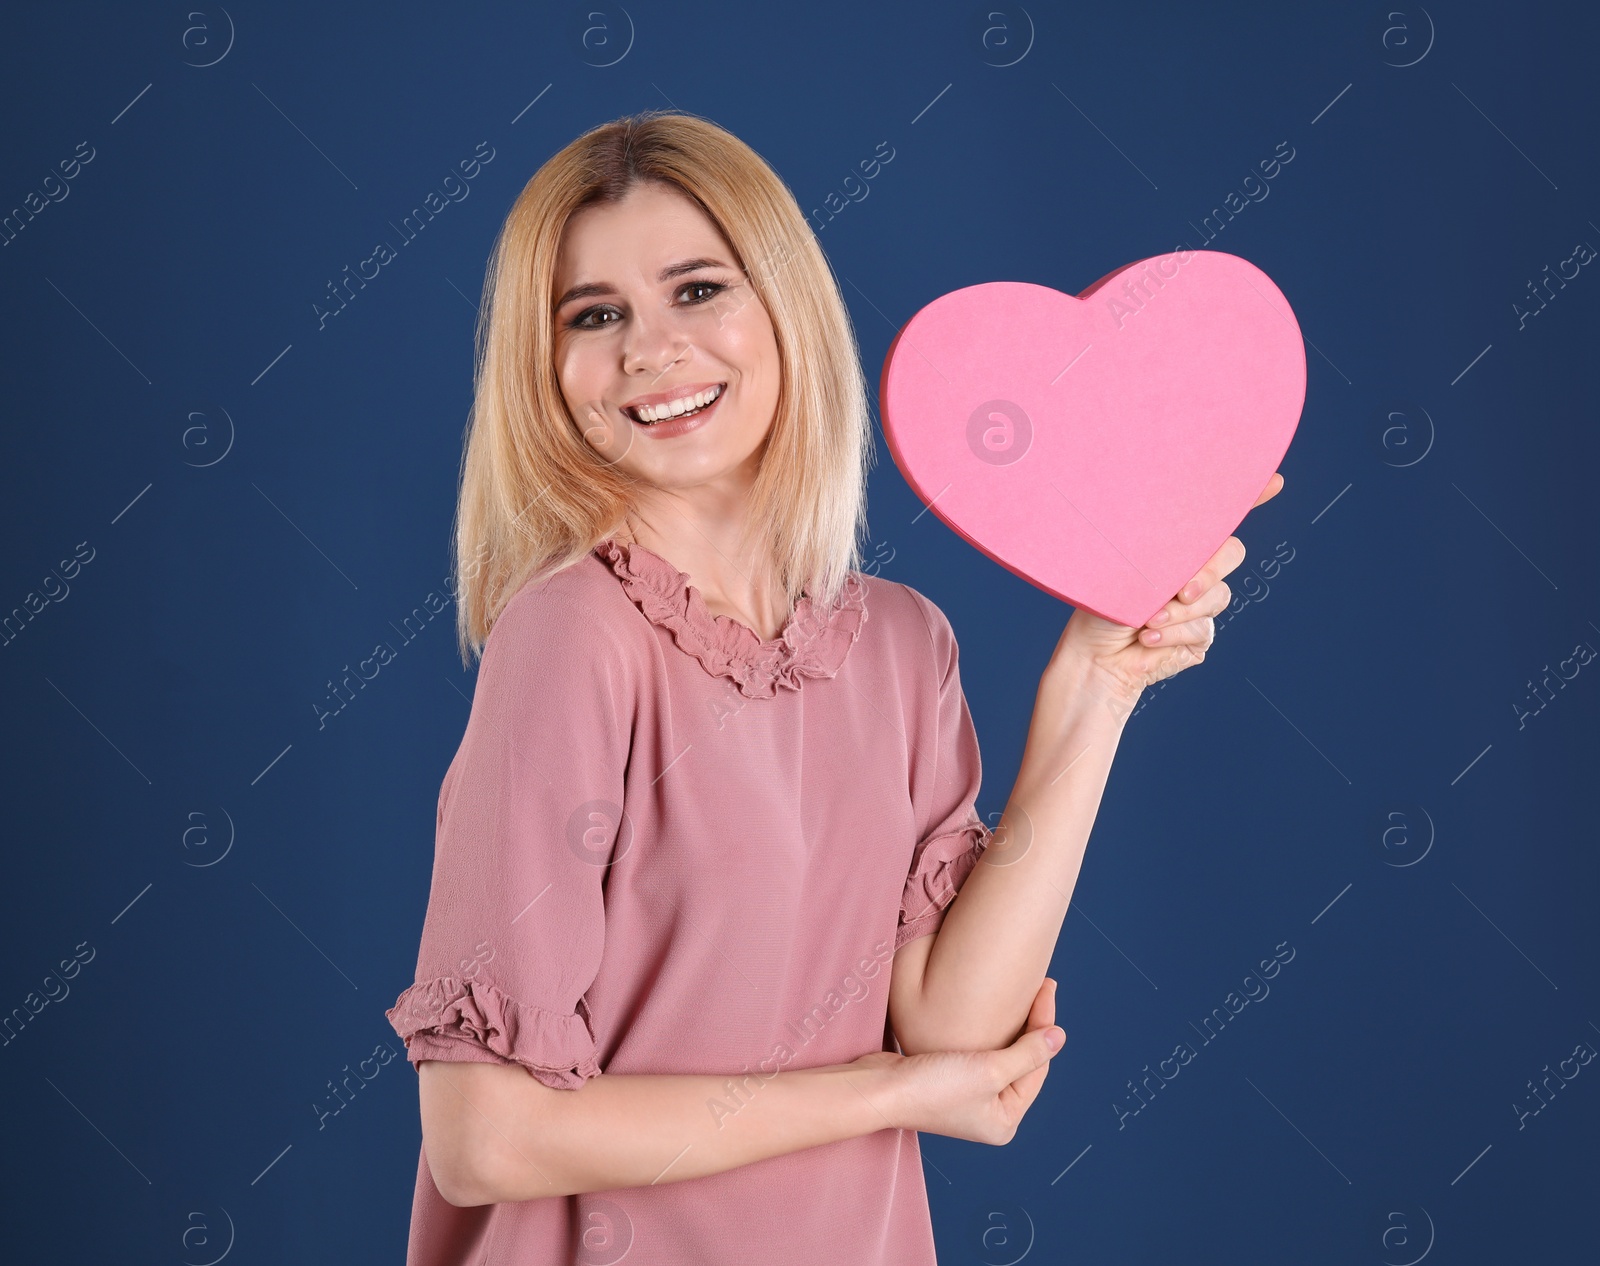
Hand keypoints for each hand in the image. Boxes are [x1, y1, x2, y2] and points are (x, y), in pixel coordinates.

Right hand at [858, 976, 1062, 1144]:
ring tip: (1024, 992)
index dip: (1044, 1025)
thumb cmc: (932, 1087)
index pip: (1037, 1066)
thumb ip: (1027, 1053)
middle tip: (1042, 984)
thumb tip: (1060, 1037)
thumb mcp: (989, 1071)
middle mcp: (989, 1112)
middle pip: (1023, 1061)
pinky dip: (990, 1030)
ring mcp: (969, 1097)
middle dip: (1032, 1024)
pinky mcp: (950, 1080)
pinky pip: (982, 1052)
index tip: (1047, 988)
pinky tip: (994, 1010)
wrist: (879, 1088)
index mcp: (1004, 1120)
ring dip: (1012, 1024)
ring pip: (1003, 1054)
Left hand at [1046, 472, 1284, 703]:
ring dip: (1179, 611)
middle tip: (1182, 591)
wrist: (1093, 655)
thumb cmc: (1101, 607)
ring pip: (1217, 596)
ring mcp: (1200, 605)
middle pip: (1230, 553)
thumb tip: (1181, 535)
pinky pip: (1202, 628)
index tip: (1274, 482)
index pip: (1217, 519)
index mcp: (1175, 548)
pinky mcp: (1200, 636)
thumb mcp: (1127, 568)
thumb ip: (1160, 549)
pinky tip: (1147, 638)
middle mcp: (1192, 572)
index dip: (1250, 497)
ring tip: (1146, 621)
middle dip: (1208, 572)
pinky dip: (1172, 633)